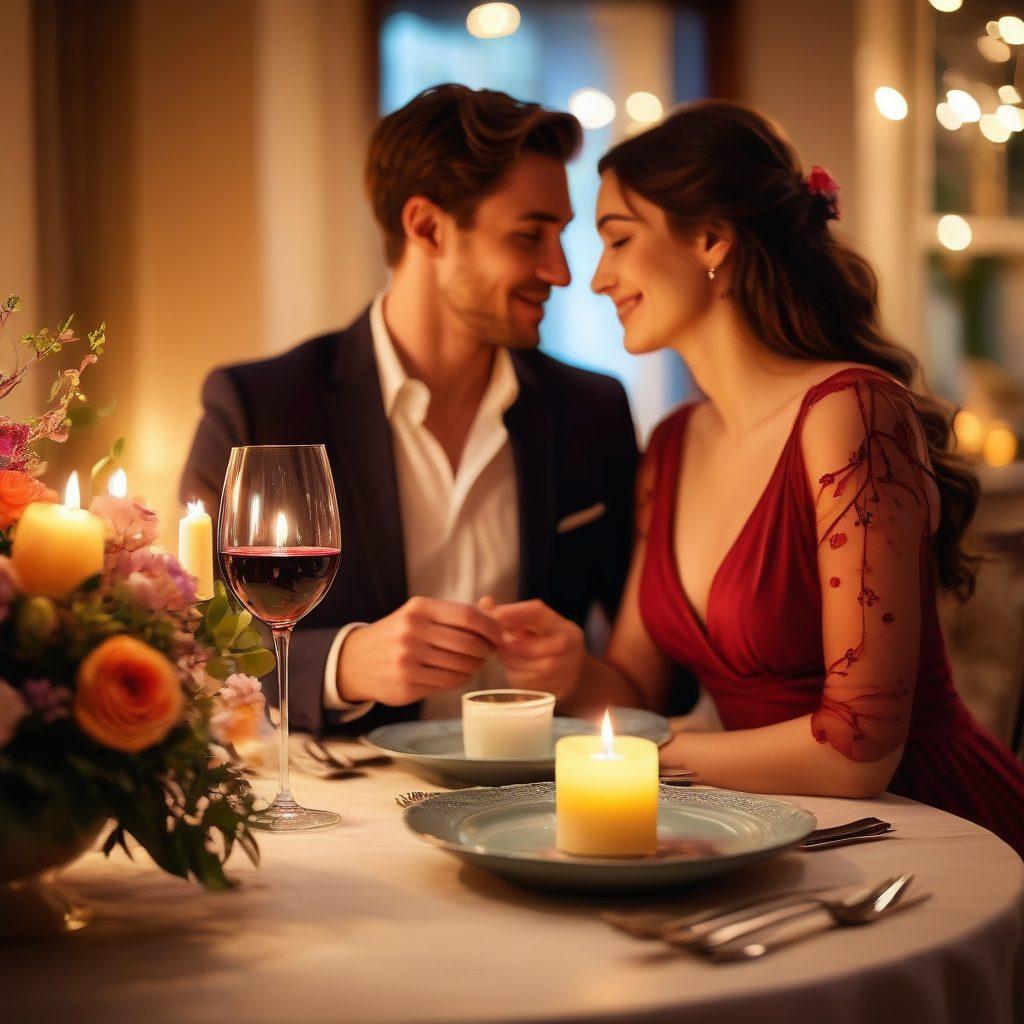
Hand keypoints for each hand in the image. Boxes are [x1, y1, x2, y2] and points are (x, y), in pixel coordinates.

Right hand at [336, 597, 500, 705]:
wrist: (357, 661)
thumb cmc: (399, 634)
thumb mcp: (420, 614)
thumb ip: (454, 614)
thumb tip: (494, 610)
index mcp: (419, 608)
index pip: (468, 616)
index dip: (491, 627)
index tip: (499, 635)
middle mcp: (413, 631)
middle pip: (468, 643)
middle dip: (486, 650)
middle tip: (489, 652)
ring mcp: (408, 659)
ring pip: (461, 665)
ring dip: (476, 666)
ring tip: (475, 664)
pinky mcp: (407, 683)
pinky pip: (448, 682)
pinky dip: (461, 679)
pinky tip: (460, 674)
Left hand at [483, 597, 583, 699]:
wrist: (576, 676)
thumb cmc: (549, 644)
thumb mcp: (539, 627)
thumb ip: (512, 614)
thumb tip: (485, 602)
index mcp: (564, 627)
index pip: (538, 612)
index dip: (514, 612)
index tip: (494, 614)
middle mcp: (566, 648)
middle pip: (524, 644)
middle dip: (506, 643)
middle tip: (500, 641)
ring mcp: (561, 671)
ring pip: (520, 664)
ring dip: (507, 659)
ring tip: (509, 655)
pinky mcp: (552, 690)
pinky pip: (521, 681)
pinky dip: (514, 674)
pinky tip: (518, 669)